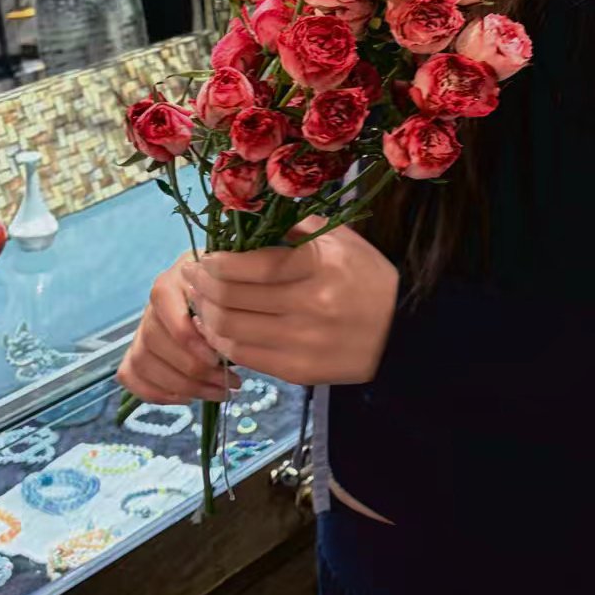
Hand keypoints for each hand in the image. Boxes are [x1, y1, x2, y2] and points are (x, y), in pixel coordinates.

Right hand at [117, 251, 239, 403]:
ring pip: (143, 363)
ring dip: (181, 386)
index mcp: (169, 286)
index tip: (219, 359)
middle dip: (194, 371)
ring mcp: (140, 331)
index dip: (192, 345)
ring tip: (218, 392)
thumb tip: (224, 343)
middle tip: (229, 382)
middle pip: (156, 344)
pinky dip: (155, 393)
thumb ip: (220, 310)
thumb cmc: (221, 287)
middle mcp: (149, 307)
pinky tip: (187, 398)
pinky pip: (130, 376)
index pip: (171, 319)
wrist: (208, 283)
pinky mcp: (136, 352)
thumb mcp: (226, 289)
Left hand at [184, 217, 398, 386]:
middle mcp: (309, 305)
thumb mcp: (339, 239)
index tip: (203, 257)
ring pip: (230, 332)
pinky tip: (220, 329)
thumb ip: (295, 227)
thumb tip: (245, 223)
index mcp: (317, 265)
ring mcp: (303, 342)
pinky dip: (225, 342)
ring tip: (201, 303)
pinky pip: (246, 357)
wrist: (402, 330)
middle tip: (193, 277)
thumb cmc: (366, 276)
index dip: (215, 263)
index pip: (248, 267)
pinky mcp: (299, 371)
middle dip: (202, 287)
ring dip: (206, 316)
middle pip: (231, 300)